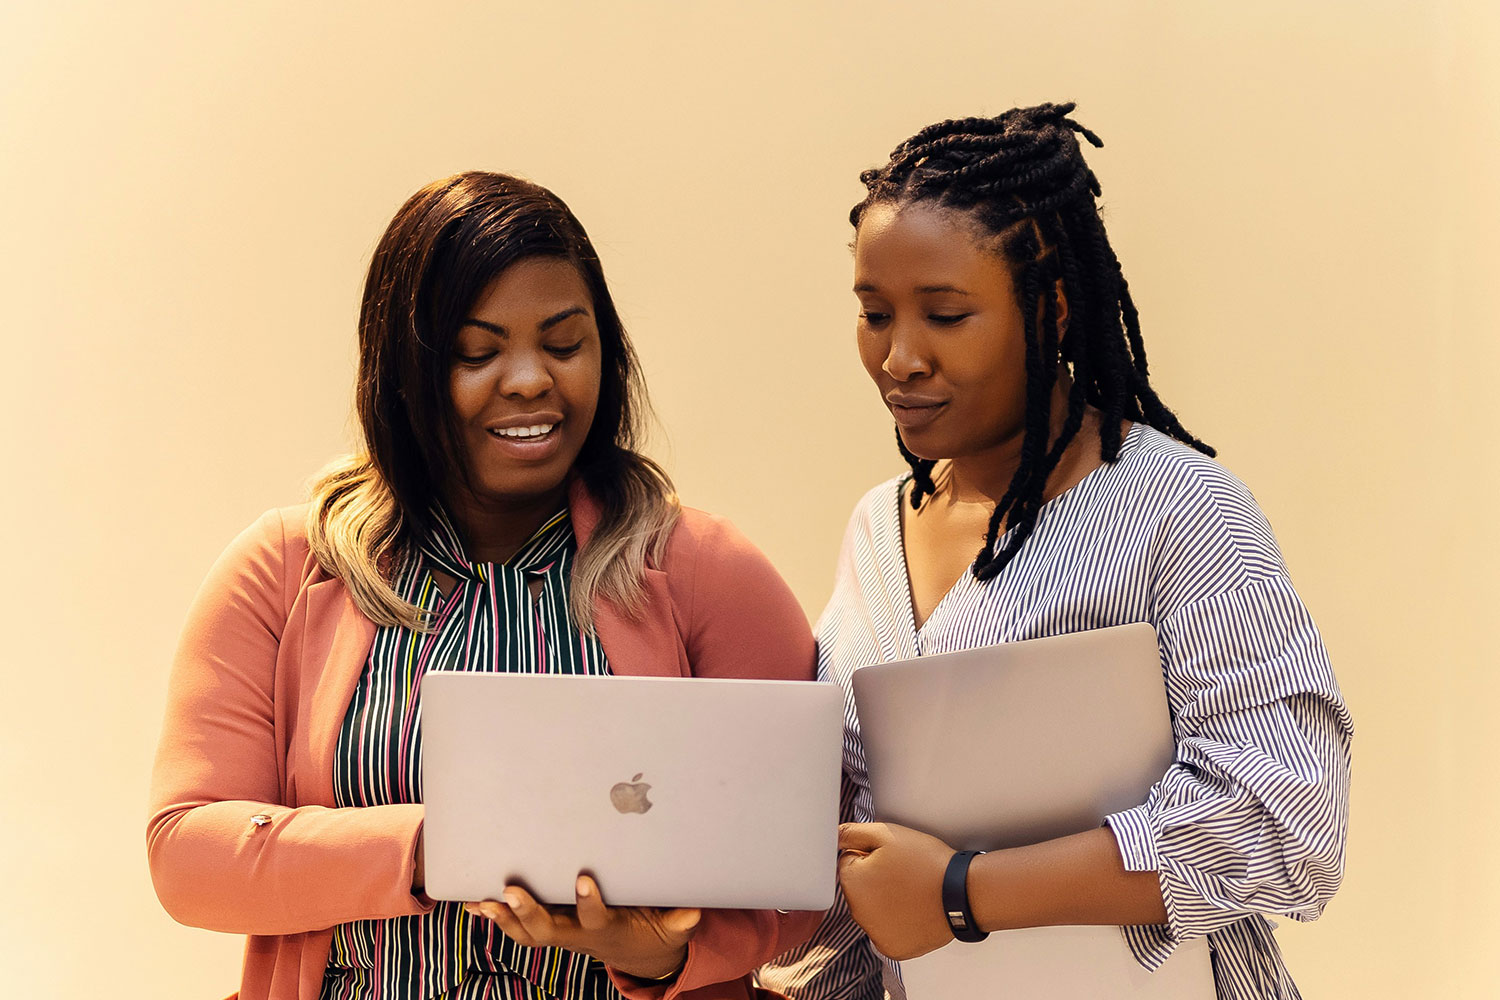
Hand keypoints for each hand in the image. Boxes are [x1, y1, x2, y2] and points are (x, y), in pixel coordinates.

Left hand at [466, 875, 701, 980]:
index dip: (589, 904)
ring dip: (502, 919)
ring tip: (480, 901)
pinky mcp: (550, 930)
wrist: (639, 957)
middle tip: (509, 890)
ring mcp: (560, 935)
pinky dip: (495, 918)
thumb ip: (679, 921)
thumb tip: (693, 911)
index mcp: (606, 931)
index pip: (595, 919)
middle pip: (547, 931)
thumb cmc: (654, 933)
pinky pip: (518, 928)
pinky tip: (471, 904)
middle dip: (527, 913)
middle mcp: (577, 936)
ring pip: (527, 933)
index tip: (584, 879)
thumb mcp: (671, 930)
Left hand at [837, 822, 956, 960]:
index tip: (891, 857)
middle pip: (859, 888)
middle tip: (903, 873)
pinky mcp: (892, 948)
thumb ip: (853, 833)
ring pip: (872, 910)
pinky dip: (897, 922)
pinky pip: (887, 931)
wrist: (961, 893)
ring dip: (885, 901)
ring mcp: (874, 933)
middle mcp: (856, 912)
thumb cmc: (926, 862)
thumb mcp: (887, 834)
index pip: (848, 862)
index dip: (870, 855)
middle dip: (874, 878)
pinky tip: (914, 910)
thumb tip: (834, 836)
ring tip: (911, 891)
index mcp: (851, 881)